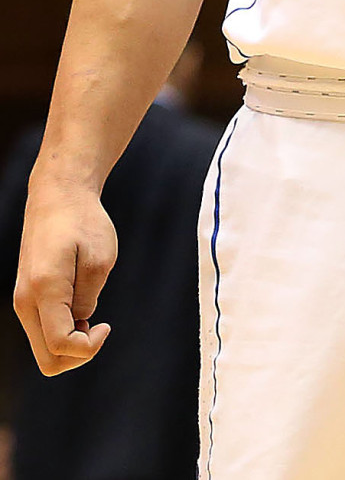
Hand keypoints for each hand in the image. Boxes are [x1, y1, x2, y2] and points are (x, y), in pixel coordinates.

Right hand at [13, 177, 116, 374]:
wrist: (57, 199)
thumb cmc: (83, 223)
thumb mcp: (99, 259)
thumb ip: (88, 297)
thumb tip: (80, 322)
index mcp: (44, 290)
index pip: (60, 343)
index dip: (89, 347)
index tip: (107, 325)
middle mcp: (25, 301)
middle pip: (47, 360)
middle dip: (78, 355)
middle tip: (99, 327)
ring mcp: (22, 302)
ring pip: (43, 349)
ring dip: (71, 344)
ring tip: (90, 315)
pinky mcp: (27, 299)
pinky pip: (43, 332)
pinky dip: (63, 332)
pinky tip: (79, 309)